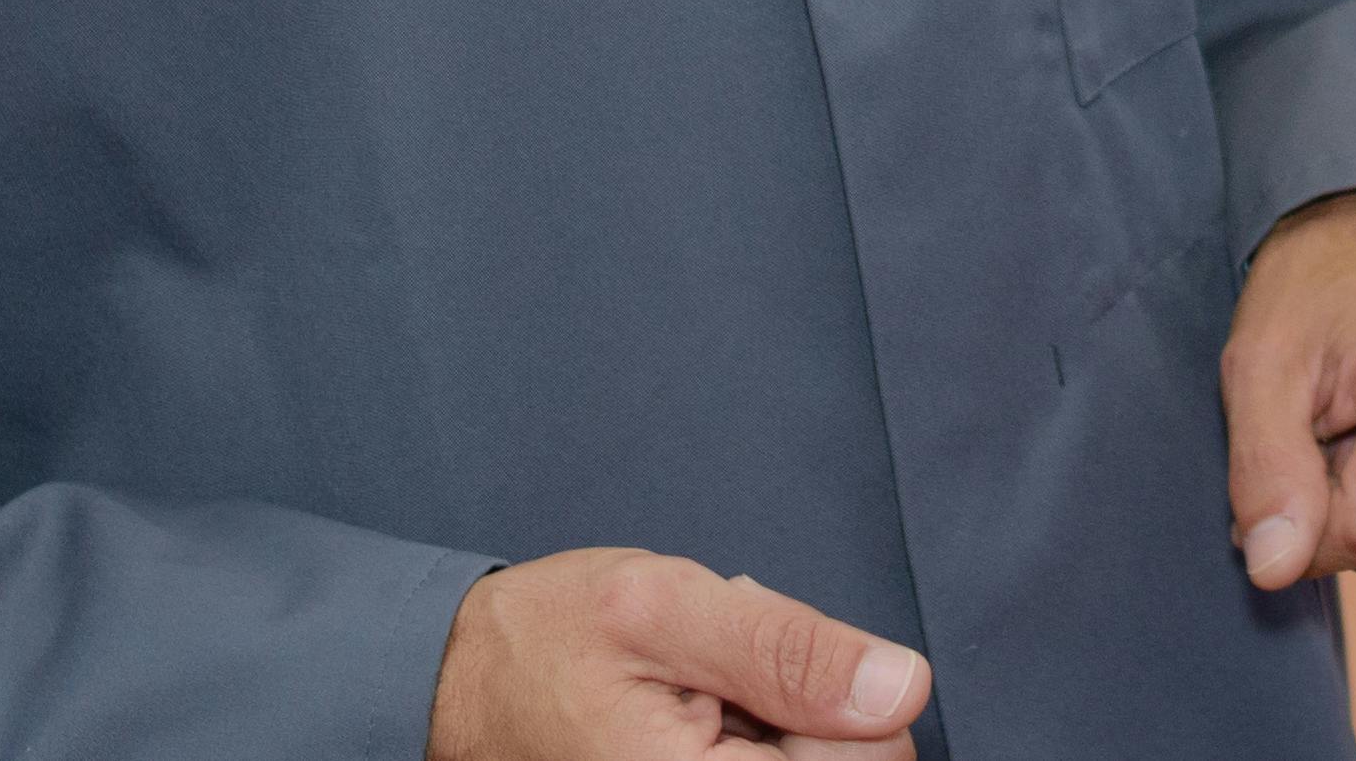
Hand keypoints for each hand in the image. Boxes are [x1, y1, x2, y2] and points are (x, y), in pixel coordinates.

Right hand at [427, 549, 920, 758]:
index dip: (841, 697)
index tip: (757, 666)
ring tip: (700, 687)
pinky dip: (750, 732)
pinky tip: (699, 710)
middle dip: (803, 705)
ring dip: (774, 717)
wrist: (454, 685)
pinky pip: (764, 760)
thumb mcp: (665, 609)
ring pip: (809, 760)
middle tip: (718, 670)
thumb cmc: (543, 642)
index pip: (873, 760)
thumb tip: (901, 688)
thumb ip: (787, 649)